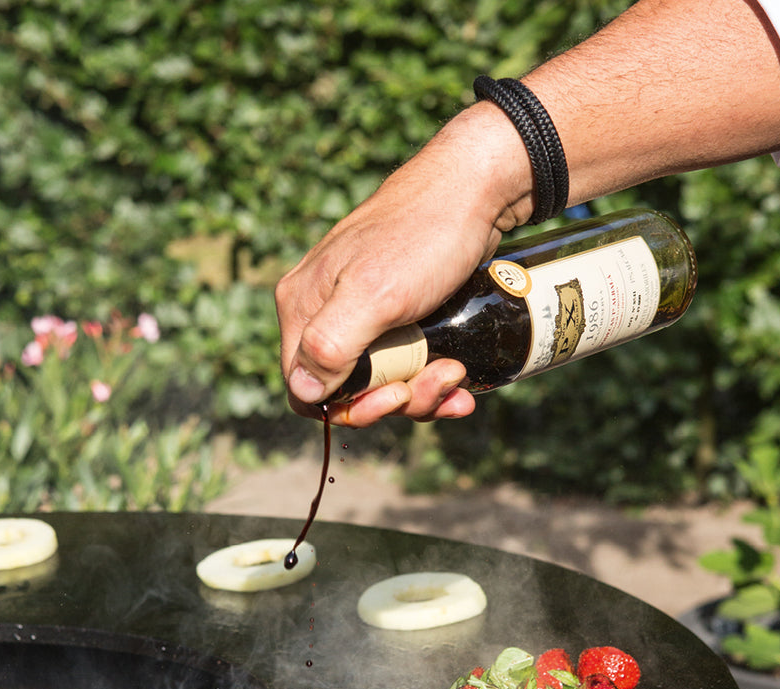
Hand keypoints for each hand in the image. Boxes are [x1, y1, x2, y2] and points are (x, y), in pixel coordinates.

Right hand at [276, 102, 531, 425]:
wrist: (476, 190)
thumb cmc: (423, 236)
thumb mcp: (375, 294)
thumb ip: (329, 344)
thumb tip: (303, 392)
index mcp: (303, 308)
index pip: (304, 389)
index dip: (350, 407)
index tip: (395, 395)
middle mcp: (324, 313)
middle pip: (348, 390)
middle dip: (397, 398)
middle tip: (442, 377)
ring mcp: (361, 312)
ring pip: (381, 380)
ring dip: (423, 390)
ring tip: (458, 371)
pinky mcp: (395, 312)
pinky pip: (405, 363)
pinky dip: (433, 377)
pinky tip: (462, 377)